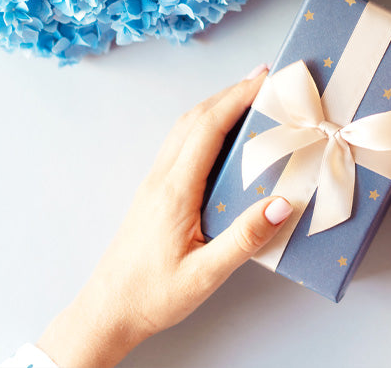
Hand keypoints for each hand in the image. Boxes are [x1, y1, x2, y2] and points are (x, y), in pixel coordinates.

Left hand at [37, 64, 293, 367]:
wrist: (108, 311)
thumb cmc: (153, 296)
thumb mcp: (205, 275)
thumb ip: (244, 239)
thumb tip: (282, 203)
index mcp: (175, 191)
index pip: (208, 129)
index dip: (237, 98)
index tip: (265, 80)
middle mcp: (161, 179)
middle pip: (194, 119)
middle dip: (230, 93)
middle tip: (264, 79)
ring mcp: (154, 184)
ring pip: (184, 129)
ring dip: (216, 106)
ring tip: (248, 98)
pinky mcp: (154, 194)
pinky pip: (180, 145)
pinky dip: (205, 126)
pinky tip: (222, 136)